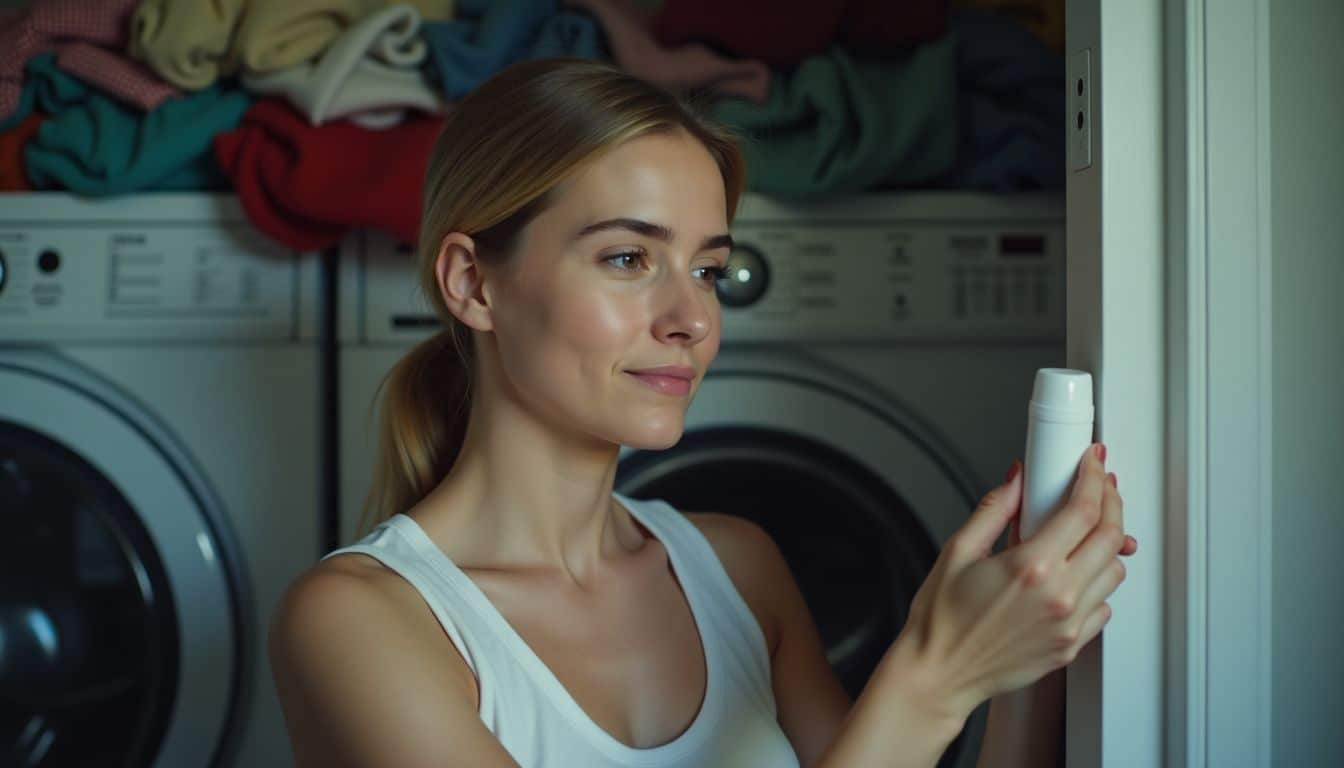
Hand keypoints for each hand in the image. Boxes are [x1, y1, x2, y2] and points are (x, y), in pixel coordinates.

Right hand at [897, 443, 1134, 720]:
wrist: (939, 673)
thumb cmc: (941, 620)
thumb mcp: (958, 551)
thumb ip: (995, 509)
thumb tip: (1017, 481)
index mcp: (1030, 567)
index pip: (1084, 510)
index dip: (1094, 478)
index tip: (1092, 465)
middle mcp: (1058, 596)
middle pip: (1112, 536)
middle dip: (1110, 503)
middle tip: (1099, 489)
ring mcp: (1069, 624)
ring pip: (1115, 571)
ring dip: (1106, 545)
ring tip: (1083, 535)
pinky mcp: (1070, 646)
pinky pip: (1104, 607)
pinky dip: (1097, 585)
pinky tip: (1073, 577)